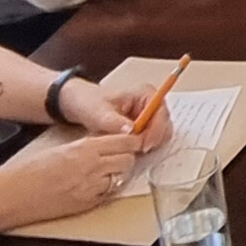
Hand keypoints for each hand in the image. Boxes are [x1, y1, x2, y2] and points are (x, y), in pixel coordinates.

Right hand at [0, 132, 141, 224]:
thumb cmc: (30, 170)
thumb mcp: (61, 149)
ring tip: (103, 173)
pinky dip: (106, 190)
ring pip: (122, 178)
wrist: (15, 195)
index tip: (133, 141)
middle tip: (118, 158)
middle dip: (127, 158)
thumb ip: (85, 147)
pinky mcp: (89, 204)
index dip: (132, 142)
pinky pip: (108, 194)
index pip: (124, 141)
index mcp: (84, 149)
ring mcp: (92, 188)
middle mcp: (93, 167)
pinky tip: (92, 187)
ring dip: (117, 175)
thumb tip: (104, 145)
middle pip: (128, 160)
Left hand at [51, 78, 172, 151]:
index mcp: (146, 93)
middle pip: (164, 126)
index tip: (144, 144)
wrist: (81, 106)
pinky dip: (142, 147)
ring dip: (147, 145)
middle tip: (137, 151)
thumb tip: (132, 131)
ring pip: (160, 136)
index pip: (161, 113)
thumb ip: (115, 122)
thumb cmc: (90, 103)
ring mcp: (149, 116)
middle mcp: (152, 104)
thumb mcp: (100, 113)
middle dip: (152, 140)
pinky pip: (151, 140)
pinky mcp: (144, 128)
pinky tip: (128, 148)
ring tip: (129, 149)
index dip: (156, 130)